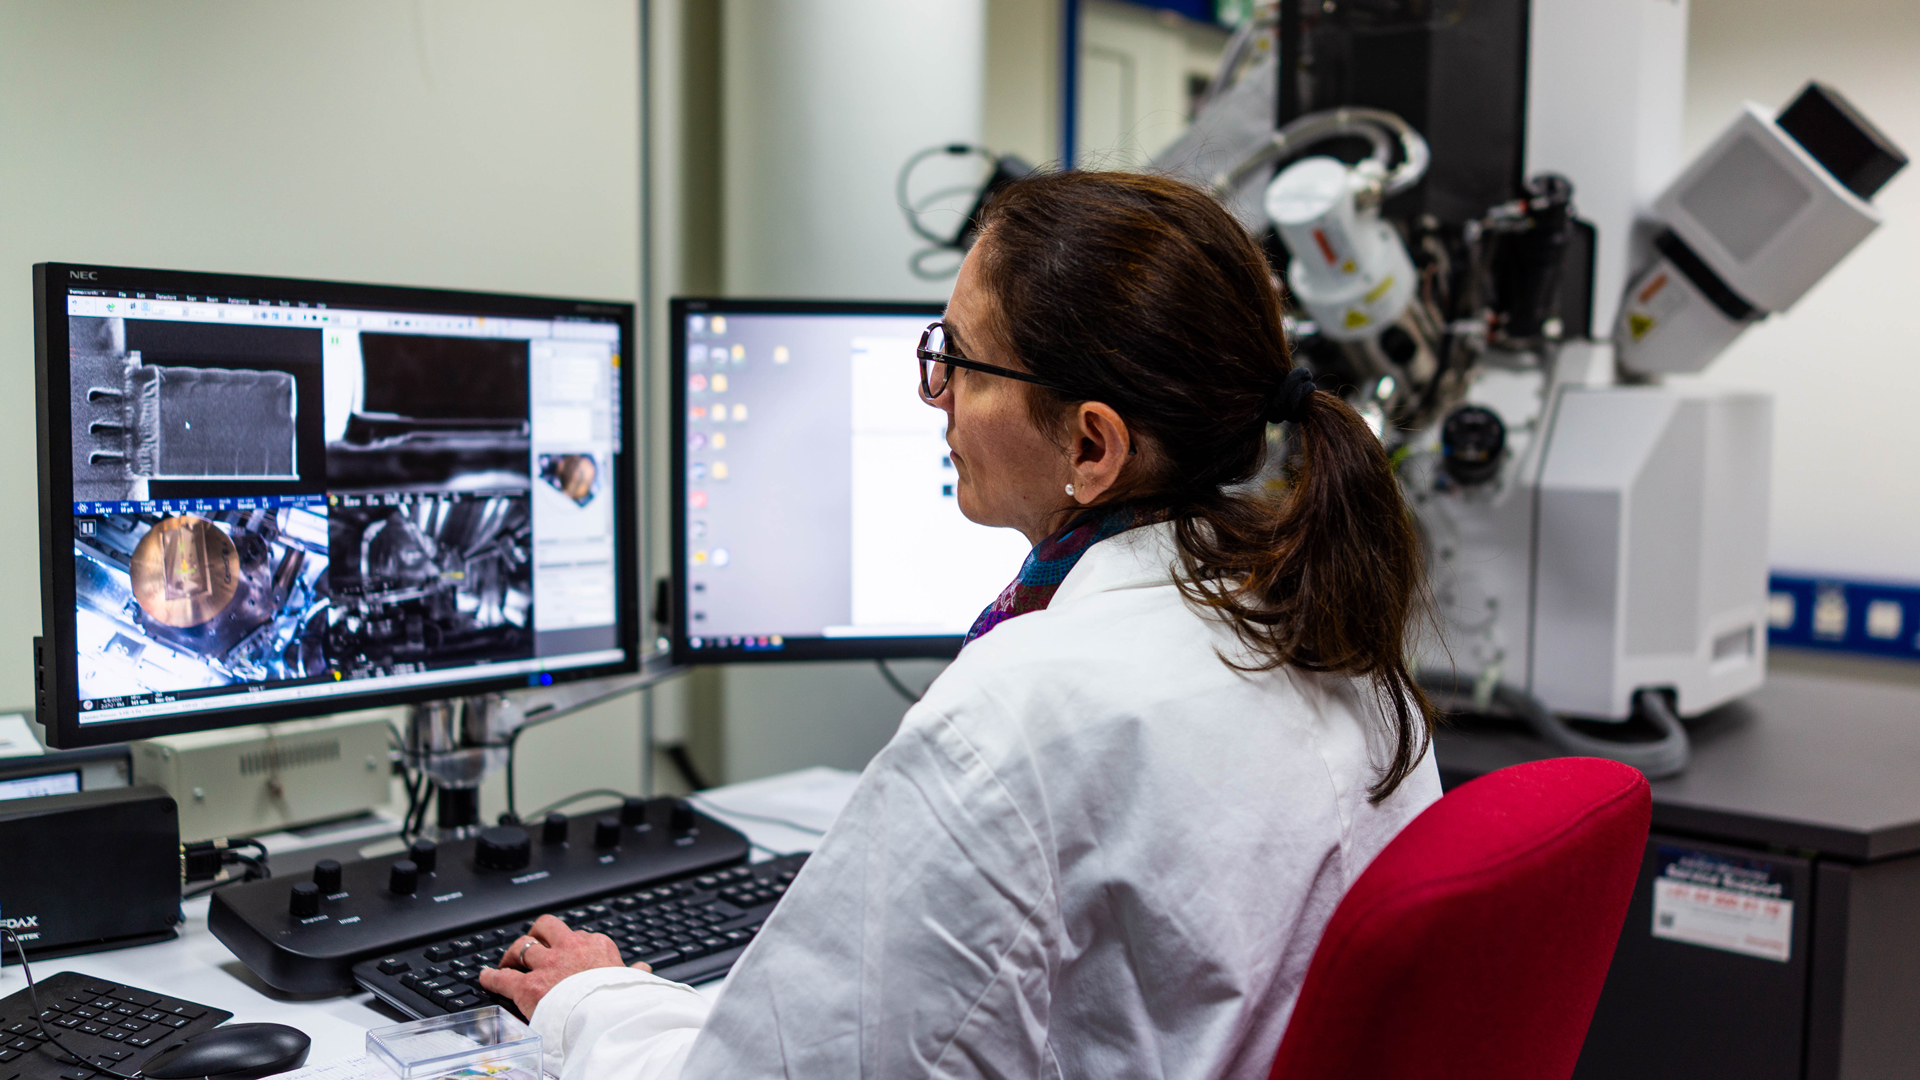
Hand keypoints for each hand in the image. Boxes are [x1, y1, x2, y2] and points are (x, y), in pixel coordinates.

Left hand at [478, 914, 649, 1016]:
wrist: (608, 1017)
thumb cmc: (622, 1000)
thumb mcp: (633, 981)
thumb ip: (633, 973)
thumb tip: (643, 969)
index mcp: (597, 946)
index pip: (579, 935)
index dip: (569, 944)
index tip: (566, 952)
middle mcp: (570, 948)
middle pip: (546, 927)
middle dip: (537, 934)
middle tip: (532, 944)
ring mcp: (547, 965)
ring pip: (522, 946)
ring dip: (513, 953)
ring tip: (509, 960)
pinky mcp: (528, 986)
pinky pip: (503, 977)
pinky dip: (491, 976)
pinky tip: (484, 977)